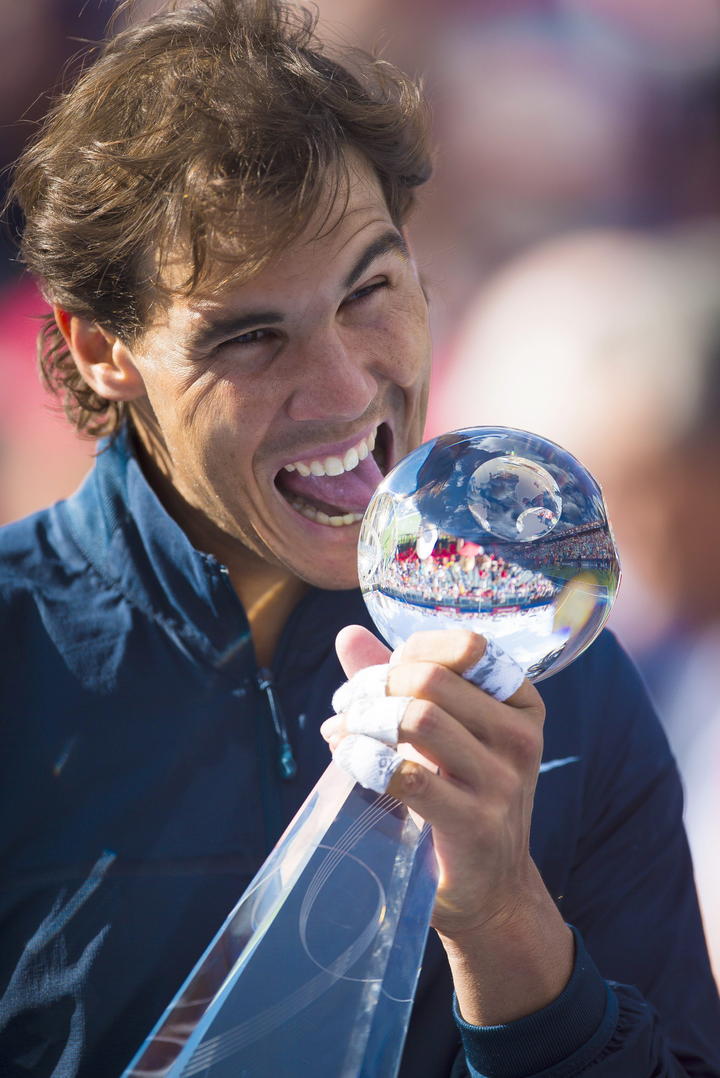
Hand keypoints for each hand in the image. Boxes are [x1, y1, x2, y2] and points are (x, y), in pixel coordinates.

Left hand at [323, 624, 573, 1025]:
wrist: (490, 891)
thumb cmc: (459, 797)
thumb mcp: (442, 734)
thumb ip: (399, 682)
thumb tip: (347, 634)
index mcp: (521, 705)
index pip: (469, 646)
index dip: (412, 650)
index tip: (380, 675)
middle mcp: (519, 737)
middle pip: (433, 678)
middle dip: (375, 684)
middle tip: (346, 705)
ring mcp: (501, 782)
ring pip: (419, 718)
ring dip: (365, 719)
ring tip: (341, 731)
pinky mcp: (474, 824)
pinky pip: (407, 776)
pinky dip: (364, 759)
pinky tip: (346, 759)